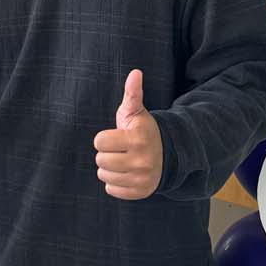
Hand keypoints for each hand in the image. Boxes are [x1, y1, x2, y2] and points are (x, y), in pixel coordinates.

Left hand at [93, 69, 163, 199]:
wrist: (165, 155)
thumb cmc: (142, 130)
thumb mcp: (136, 112)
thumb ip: (132, 93)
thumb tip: (135, 72)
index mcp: (138, 138)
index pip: (99, 141)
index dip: (105, 138)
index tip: (117, 136)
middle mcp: (142, 160)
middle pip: (100, 160)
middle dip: (106, 153)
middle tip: (119, 150)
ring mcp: (143, 178)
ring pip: (104, 176)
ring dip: (109, 169)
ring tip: (122, 161)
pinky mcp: (140, 192)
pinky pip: (111, 190)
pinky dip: (114, 183)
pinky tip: (126, 173)